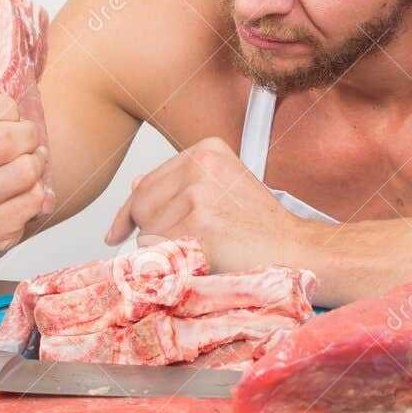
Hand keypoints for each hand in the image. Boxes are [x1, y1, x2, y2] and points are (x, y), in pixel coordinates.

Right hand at [0, 65, 55, 264]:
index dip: (2, 107)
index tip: (4, 113)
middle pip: (3, 141)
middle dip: (26, 133)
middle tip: (24, 136)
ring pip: (23, 171)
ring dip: (35, 161)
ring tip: (26, 161)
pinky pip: (32, 201)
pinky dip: (37, 191)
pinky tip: (22, 190)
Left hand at [104, 137, 312, 269]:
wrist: (294, 249)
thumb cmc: (260, 226)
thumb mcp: (224, 188)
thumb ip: (180, 183)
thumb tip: (136, 183)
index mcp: (206, 150)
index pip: (145, 182)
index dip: (129, 212)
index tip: (117, 230)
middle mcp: (201, 166)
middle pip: (141, 205)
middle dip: (151, 230)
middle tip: (182, 245)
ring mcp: (199, 194)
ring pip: (147, 230)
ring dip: (166, 249)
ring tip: (205, 248)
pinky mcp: (199, 226)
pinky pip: (158, 250)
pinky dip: (172, 262)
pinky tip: (201, 258)